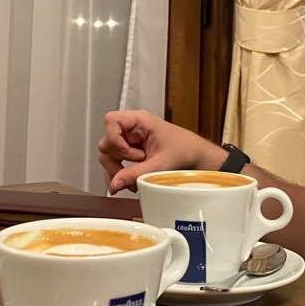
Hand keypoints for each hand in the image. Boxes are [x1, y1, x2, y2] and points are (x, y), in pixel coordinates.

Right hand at [97, 110, 224, 193]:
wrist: (197, 158)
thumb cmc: (186, 150)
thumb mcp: (159, 164)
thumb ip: (134, 174)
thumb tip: (114, 184)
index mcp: (140, 121)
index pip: (111, 120)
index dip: (114, 139)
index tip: (128, 154)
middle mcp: (132, 128)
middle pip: (107, 141)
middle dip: (117, 160)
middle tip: (134, 169)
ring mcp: (130, 140)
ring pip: (108, 154)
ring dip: (117, 170)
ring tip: (134, 178)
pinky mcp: (131, 152)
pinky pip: (115, 162)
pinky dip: (120, 174)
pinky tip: (130, 182)